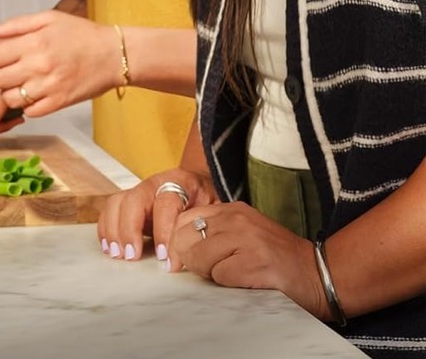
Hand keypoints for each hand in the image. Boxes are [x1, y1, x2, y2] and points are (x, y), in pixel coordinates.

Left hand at [0, 10, 119, 116]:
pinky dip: (27, 106)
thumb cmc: (83, 35)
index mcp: (34, 41)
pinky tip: (33, 96)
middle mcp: (38, 65)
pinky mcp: (59, 103)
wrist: (115, 55)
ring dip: (7, 95)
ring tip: (16, 86)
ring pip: (9, 99)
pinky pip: (30, 111)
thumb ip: (16, 25)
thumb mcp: (49, 18)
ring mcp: (48, 86)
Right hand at [97, 168, 218, 262]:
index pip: (166, 203)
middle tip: (132, 256)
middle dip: (130, 230)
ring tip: (117, 254)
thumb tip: (197, 250)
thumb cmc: (206, 201)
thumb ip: (203, 224)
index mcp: (180, 182)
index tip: (165, 258)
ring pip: (116, 203)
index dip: (163, 231)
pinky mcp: (127, 202)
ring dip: (113, 231)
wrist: (198, 186)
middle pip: (133, 200)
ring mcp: (138, 191)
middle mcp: (154, 183)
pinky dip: (106, 230)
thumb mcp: (214, 209)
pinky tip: (110, 248)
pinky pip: (109, 211)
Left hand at [170, 202, 325, 318]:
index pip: (183, 220)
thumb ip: (212, 235)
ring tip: (235, 274)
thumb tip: (174, 250)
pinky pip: (218, 276)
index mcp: (231, 209)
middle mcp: (237, 218)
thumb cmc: (276, 260)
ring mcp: (246, 238)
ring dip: (210, 273)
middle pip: (184, 239)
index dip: (177, 243)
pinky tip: (247, 281)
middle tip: (214, 270)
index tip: (185, 260)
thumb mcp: (242, 235)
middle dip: (190, 260)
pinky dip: (227, 284)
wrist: (320, 274)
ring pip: (198, 258)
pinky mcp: (254, 262)